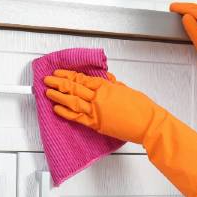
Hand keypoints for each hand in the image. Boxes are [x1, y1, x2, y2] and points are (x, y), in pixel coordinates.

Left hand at [44, 68, 196, 196]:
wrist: (149, 123)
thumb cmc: (142, 108)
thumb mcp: (127, 90)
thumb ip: (114, 85)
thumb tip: (106, 80)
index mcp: (107, 87)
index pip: (82, 78)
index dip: (68, 75)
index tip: (59, 73)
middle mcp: (99, 97)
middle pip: (74, 87)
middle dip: (58, 82)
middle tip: (47, 79)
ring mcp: (97, 111)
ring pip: (72, 101)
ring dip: (58, 95)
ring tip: (47, 92)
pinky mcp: (97, 124)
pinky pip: (77, 117)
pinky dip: (65, 112)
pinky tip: (57, 108)